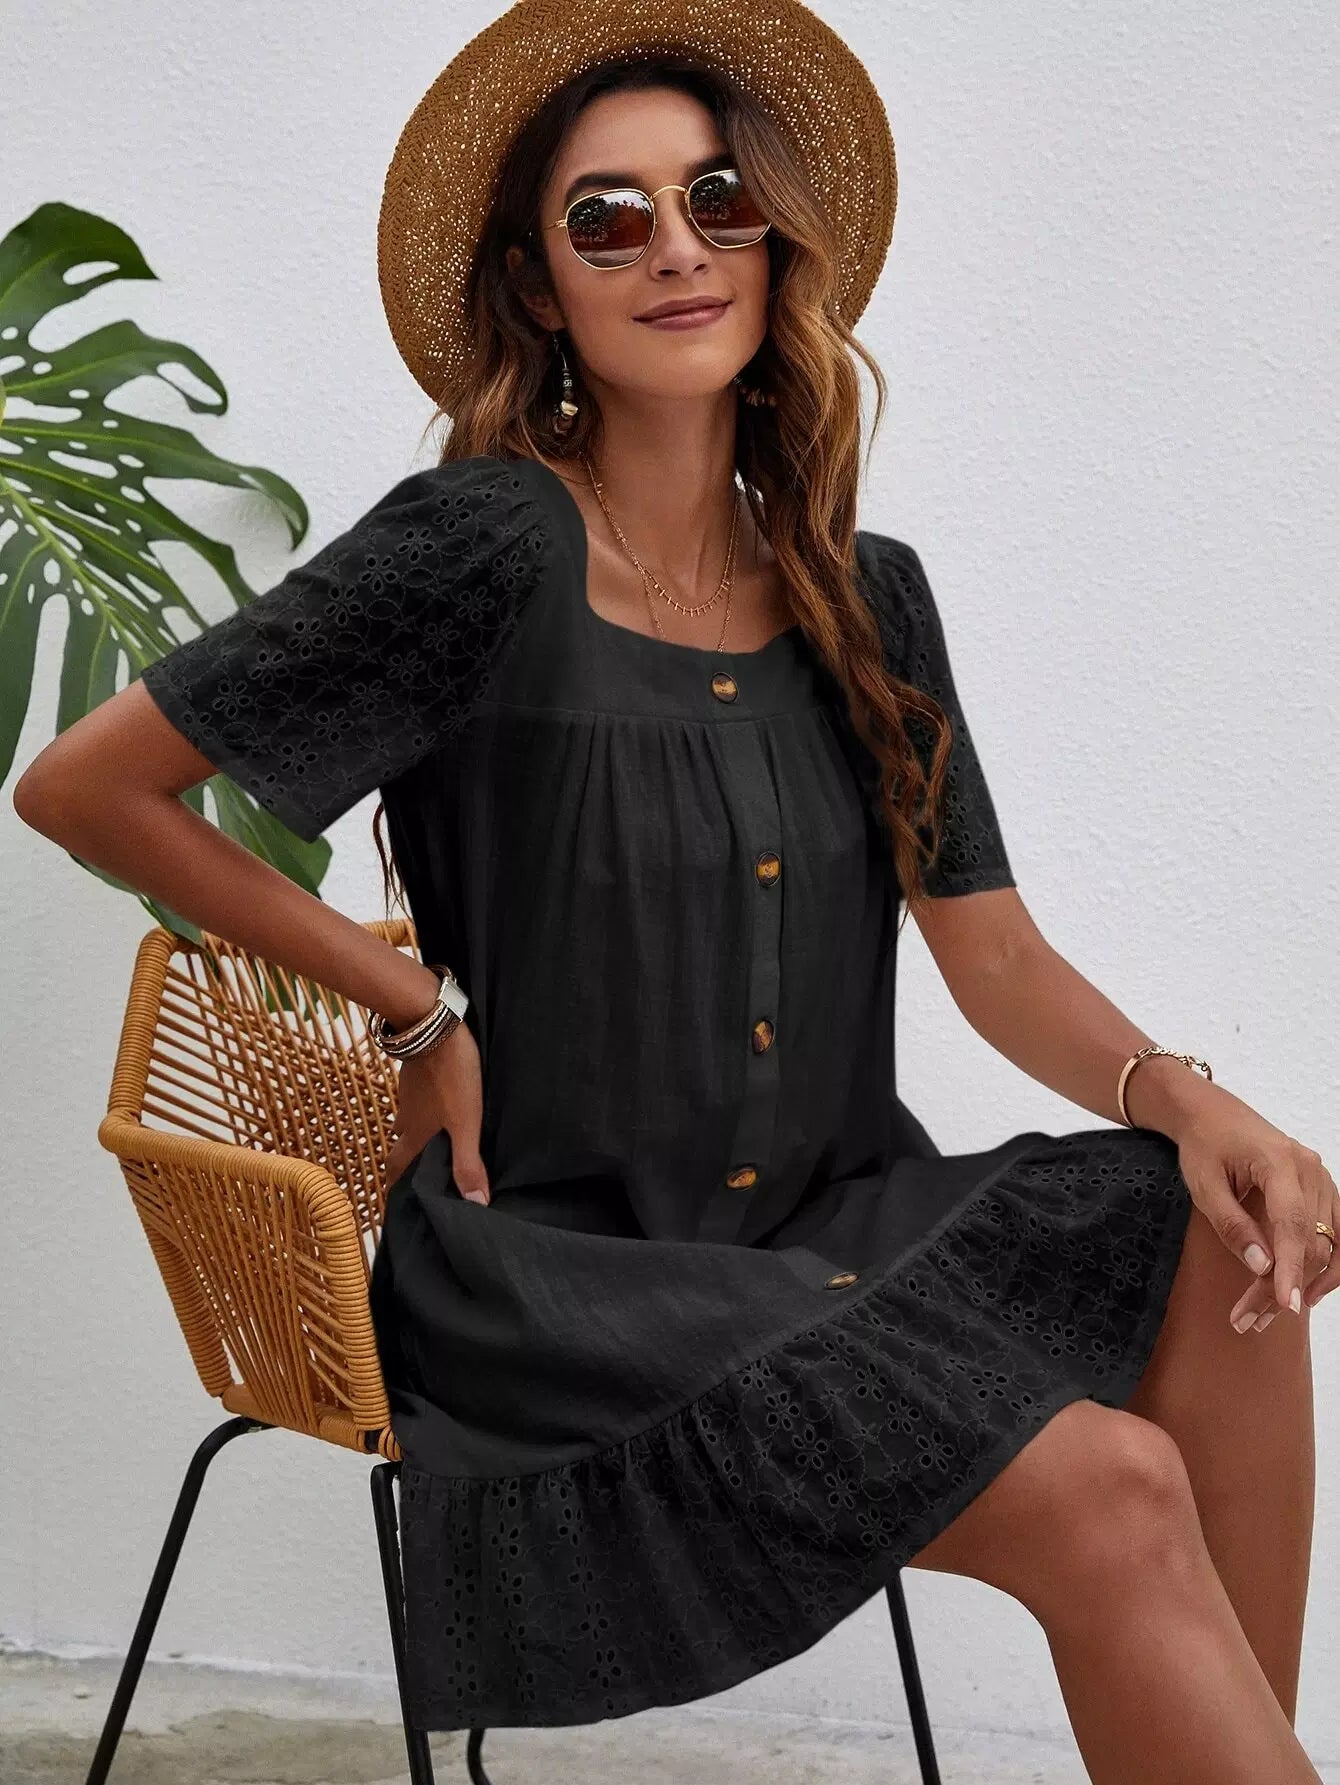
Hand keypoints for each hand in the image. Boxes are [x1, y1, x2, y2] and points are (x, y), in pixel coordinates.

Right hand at [382, 1019, 491, 1204]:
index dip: (395, 1186)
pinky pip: (417, 1099)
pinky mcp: (417, 1073)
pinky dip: (425, 1109)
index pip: (396, 1167)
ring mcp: (409, 1092)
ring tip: (434, 1141)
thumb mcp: (465, 1122)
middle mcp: (407, 1116)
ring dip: (416, 1133)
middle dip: (406, 1161)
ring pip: (408, 1120)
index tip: (395, 1202)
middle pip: (401, 1145)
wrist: (434, 1025)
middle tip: (419, 1174)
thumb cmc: (451, 1077)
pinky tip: (440, 1105)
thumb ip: (468, 1162)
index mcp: (415, 1133)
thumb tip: (475, 1204)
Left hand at [1170, 1082, 1336, 1329]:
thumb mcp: (1204, 1185)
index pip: (1293, 1225)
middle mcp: (1311, 1170)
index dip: (1292, 1268)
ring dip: (1305, 1282)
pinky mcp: (1322, 1190)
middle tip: (1248, 1320)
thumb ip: (1232, 1225)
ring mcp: (1322, 1179)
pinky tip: (1305, 1291)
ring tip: (1268, 1314)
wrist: (1211, 1113)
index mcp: (1280, 1162)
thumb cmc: (1203, 1145)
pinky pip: (1336, 1234)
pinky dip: (1325, 1265)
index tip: (1286, 1304)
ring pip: (1327, 1244)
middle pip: (1310, 1241)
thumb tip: (1262, 1267)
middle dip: (1283, 1285)